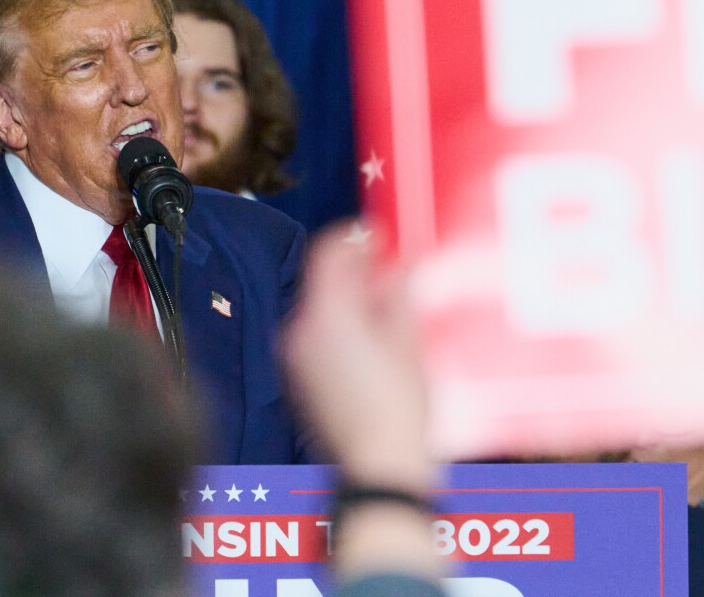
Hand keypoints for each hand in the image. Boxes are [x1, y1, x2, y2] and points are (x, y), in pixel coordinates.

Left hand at [282, 224, 429, 491]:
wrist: (378, 468)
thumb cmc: (398, 409)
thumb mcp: (408, 340)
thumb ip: (399, 291)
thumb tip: (399, 261)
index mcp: (326, 314)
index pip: (328, 251)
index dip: (355, 236)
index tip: (379, 234)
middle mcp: (300, 330)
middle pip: (324, 281)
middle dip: (358, 272)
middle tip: (394, 270)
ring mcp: (295, 358)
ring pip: (321, 309)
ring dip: (352, 301)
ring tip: (391, 309)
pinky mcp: (299, 380)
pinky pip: (317, 337)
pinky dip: (342, 328)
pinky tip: (375, 341)